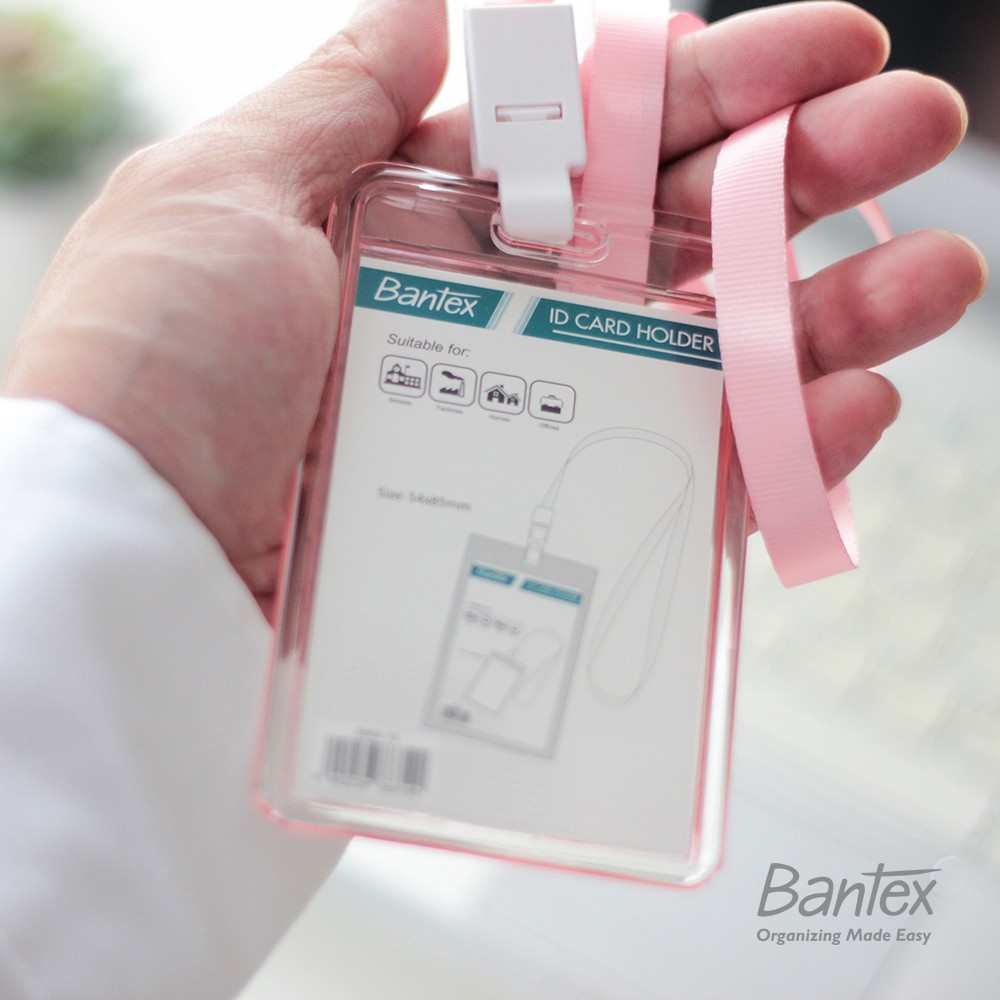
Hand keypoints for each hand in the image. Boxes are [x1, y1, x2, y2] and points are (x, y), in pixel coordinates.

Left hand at [3, 0, 985, 614]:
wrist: (128, 571)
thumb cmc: (152, 372)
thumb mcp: (224, 196)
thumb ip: (340, 100)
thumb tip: (426, 7)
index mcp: (432, 233)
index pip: (600, 145)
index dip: (714, 91)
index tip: (830, 46)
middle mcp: (494, 331)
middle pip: (677, 245)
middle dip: (805, 180)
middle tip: (918, 134)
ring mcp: (535, 442)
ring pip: (711, 370)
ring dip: (831, 319)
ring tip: (940, 276)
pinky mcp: (558, 548)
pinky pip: (691, 496)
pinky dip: (777, 453)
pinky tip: (853, 406)